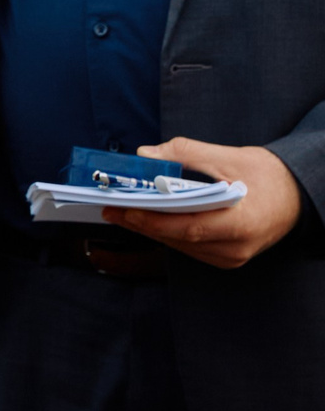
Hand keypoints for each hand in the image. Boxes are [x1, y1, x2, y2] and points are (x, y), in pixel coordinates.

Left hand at [103, 138, 307, 267]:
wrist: (298, 194)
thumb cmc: (268, 175)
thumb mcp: (229, 156)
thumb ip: (185, 153)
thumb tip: (145, 155)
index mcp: (239, 223)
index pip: (185, 227)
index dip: (150, 219)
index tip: (122, 207)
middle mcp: (235, 247)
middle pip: (179, 238)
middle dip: (142, 222)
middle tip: (111, 208)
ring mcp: (233, 256)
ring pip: (182, 245)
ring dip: (152, 229)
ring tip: (123, 212)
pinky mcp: (228, 257)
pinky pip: (191, 247)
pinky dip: (169, 233)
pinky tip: (150, 220)